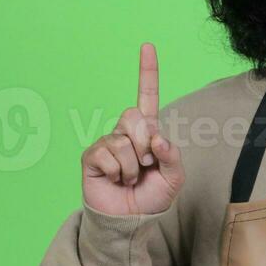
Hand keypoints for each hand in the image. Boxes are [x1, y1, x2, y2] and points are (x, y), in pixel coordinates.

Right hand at [81, 42, 184, 215]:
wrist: (131, 220)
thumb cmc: (152, 196)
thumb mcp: (174, 178)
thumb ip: (173, 156)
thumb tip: (158, 137)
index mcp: (148, 131)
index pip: (147, 96)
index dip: (147, 72)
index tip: (147, 46)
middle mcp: (125, 132)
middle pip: (134, 116)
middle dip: (144, 144)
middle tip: (144, 165)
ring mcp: (106, 143)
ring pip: (123, 140)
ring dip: (132, 165)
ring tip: (129, 178)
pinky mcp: (91, 157)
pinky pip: (108, 154)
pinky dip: (117, 172)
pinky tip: (115, 180)